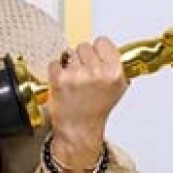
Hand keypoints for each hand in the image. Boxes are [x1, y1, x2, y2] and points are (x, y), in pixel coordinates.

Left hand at [45, 37, 127, 167]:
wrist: (78, 130)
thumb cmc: (95, 111)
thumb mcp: (117, 89)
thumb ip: (115, 67)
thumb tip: (108, 48)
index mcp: (114, 73)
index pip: (103, 42)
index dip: (97, 51)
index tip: (95, 60)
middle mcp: (98, 73)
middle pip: (84, 46)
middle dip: (82, 59)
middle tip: (83, 77)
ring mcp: (78, 75)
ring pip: (69, 52)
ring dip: (68, 65)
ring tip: (73, 82)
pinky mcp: (60, 79)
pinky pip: (55, 63)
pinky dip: (56, 72)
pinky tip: (63, 85)